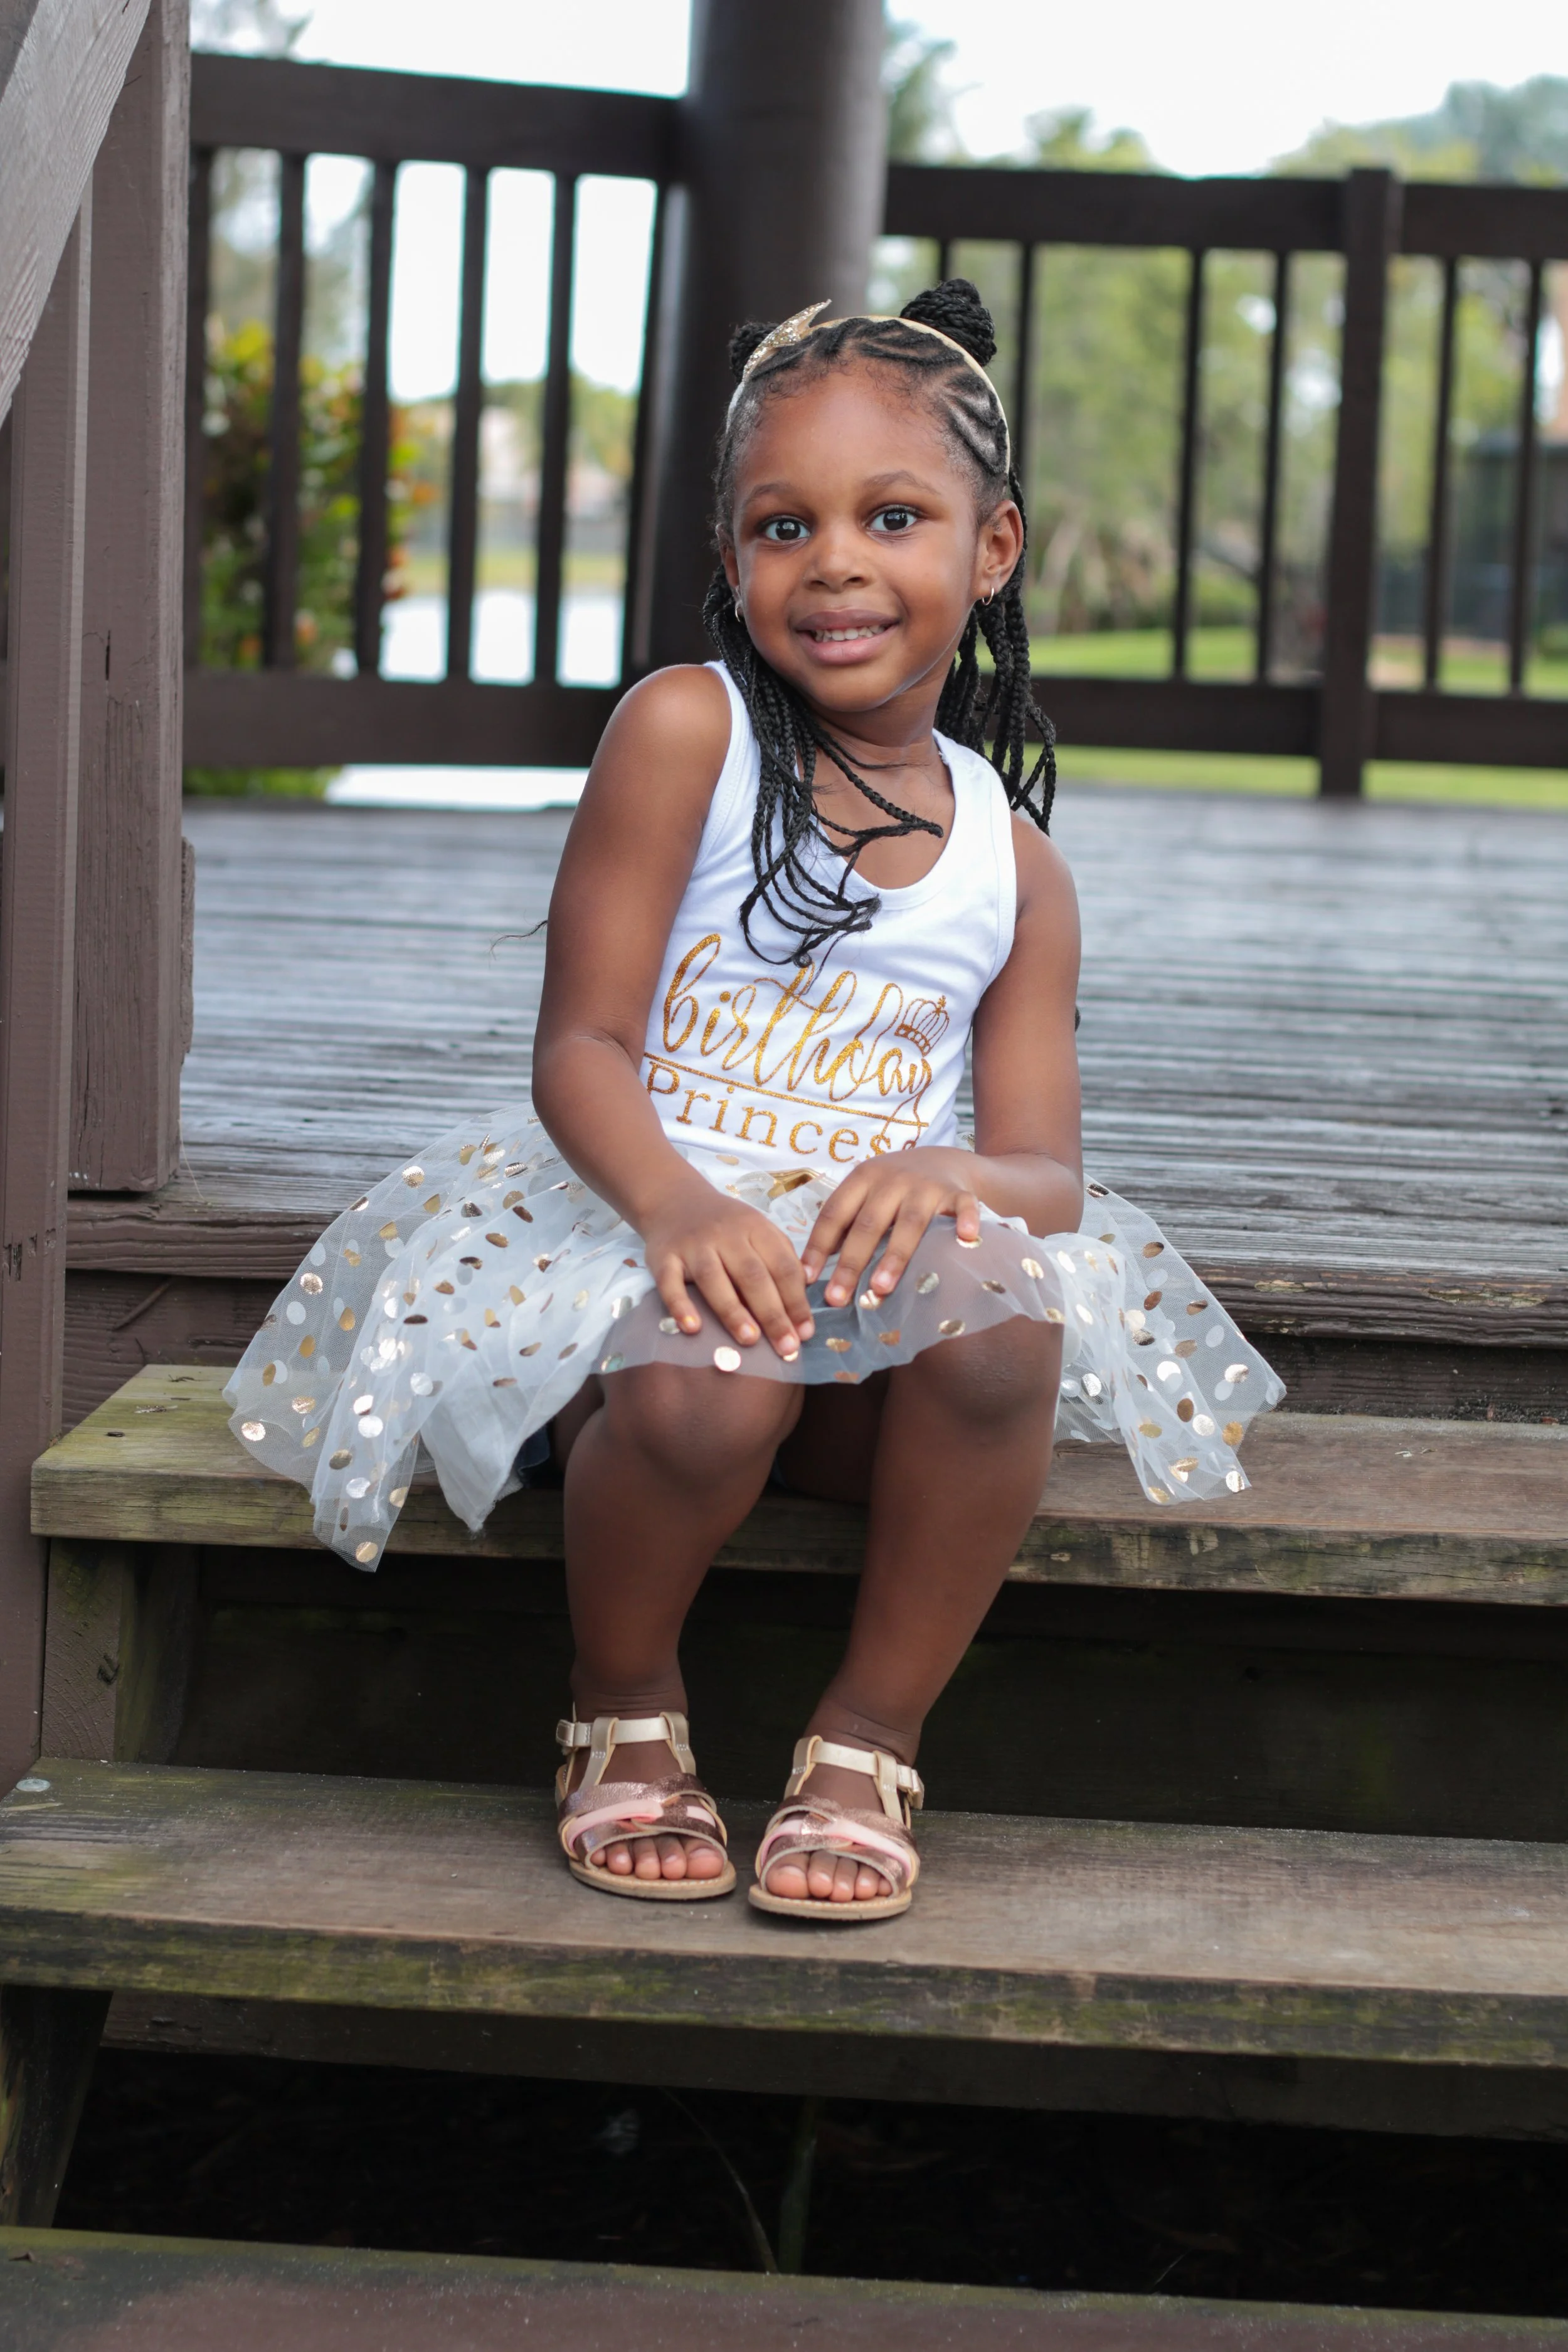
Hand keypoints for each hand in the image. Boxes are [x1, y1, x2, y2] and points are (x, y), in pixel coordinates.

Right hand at [642, 1180, 815, 1360]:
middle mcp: (726, 1234)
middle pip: (752, 1275)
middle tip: (786, 1347)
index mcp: (756, 1228)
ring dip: (733, 1311)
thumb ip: (781, 1258)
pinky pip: (670, 1283)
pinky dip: (680, 1305)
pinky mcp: (663, 1257)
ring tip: (750, 1340)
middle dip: (773, 1314)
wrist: (675, 1201)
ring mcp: (693, 1245)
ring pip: (714, 1279)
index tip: (805, 1332)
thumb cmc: (726, 1226)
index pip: (782, 1266)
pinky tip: (692, 1328)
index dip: (796, 1301)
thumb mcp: (758, 1229)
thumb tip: (803, 1296)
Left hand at [802, 1149, 980, 1306]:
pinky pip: (963, 1206)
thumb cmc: (896, 1188)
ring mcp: (926, 1186)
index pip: (834, 1214)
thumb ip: (845, 1225)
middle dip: (851, 1263)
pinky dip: (965, 1221)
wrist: (945, 1160)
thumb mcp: (866, 1195)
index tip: (807, 1279)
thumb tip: (813, 1271)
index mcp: (862, 1179)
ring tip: (881, 1287)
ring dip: (894, 1256)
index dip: (819, 1246)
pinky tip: (965, 1239)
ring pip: (909, 1223)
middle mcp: (892, 1180)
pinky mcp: (957, 1192)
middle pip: (868, 1224)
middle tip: (838, 1298)